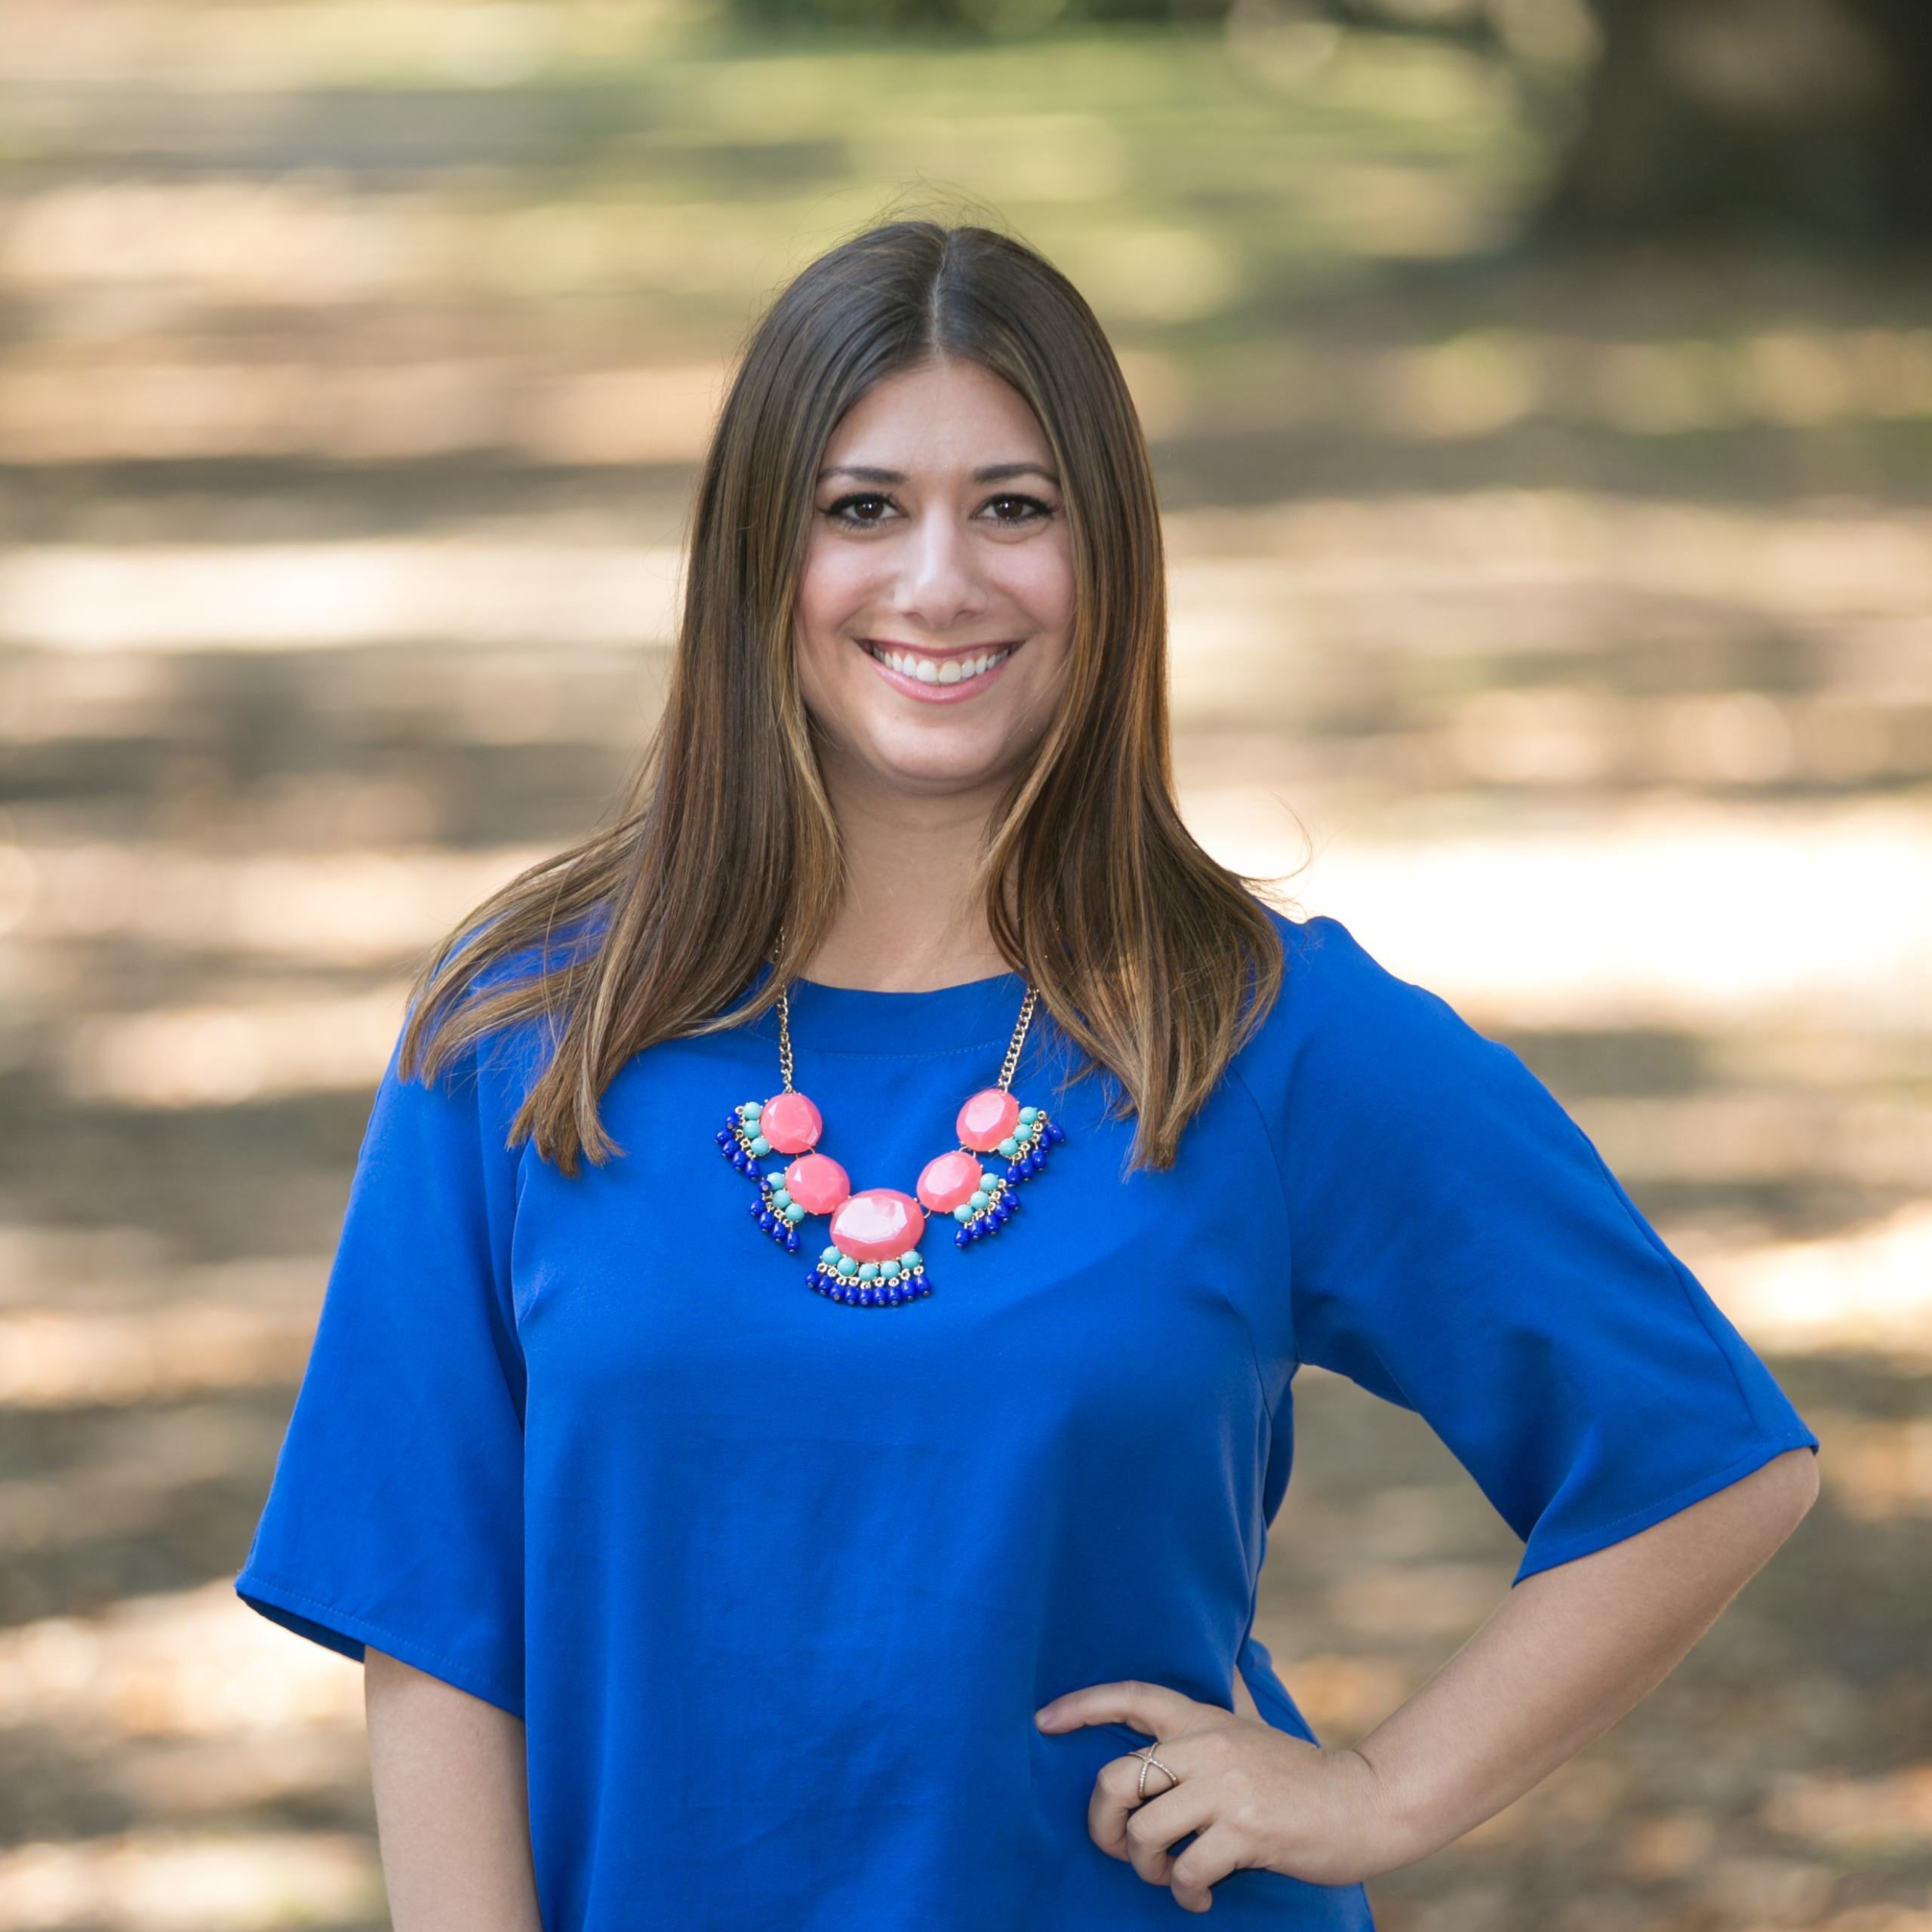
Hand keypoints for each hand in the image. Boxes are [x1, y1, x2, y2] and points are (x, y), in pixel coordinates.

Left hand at [1033, 1678, 1406, 1912]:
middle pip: (1116, 1779)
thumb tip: (1230, 1655)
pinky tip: (1203, 1893)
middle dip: (1102, 1826)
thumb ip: (1231, 1701)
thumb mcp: (1255, 1726)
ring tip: (1172, 1876)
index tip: (1043, 1722)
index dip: (1081, 1706)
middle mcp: (1207, 1745)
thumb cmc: (1301, 1773)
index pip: (1131, 1697)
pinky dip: (1187, 1892)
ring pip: (1145, 1833)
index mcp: (1203, 1719)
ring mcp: (1225, 1787)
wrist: (1365, 1803)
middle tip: (1121, 1849)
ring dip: (1149, 1869)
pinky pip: (1187, 1869)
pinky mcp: (1245, 1830)